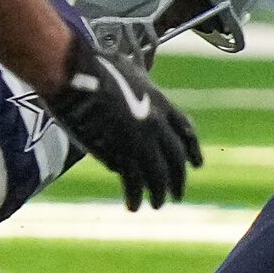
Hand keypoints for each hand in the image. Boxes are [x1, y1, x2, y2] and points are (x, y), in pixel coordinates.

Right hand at [42, 25, 197, 209]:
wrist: (75, 74)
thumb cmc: (94, 66)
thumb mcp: (129, 71)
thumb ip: (139, 85)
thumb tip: (140, 85)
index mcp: (160, 101)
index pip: (185, 131)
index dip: (193, 150)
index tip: (197, 164)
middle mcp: (156, 123)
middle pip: (176, 159)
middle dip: (178, 179)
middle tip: (178, 194)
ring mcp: (140, 139)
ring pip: (158, 175)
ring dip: (159, 193)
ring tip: (157, 204)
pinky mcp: (120, 153)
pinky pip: (134, 182)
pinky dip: (135, 195)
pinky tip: (134, 205)